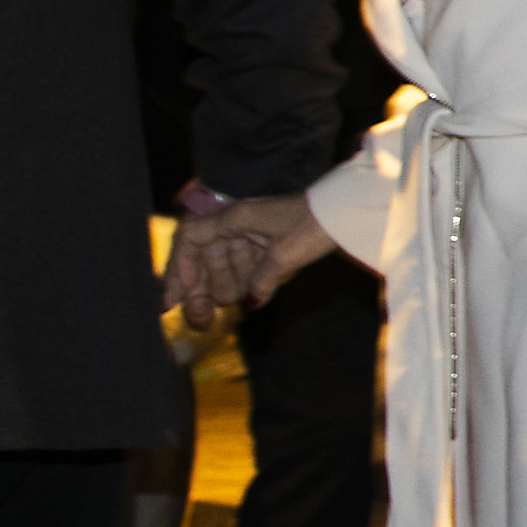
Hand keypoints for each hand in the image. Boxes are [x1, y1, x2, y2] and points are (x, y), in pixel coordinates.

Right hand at [162, 193, 331, 314]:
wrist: (349, 210)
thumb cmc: (317, 224)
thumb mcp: (285, 255)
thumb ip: (261, 280)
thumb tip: (250, 303)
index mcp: (234, 219)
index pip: (189, 239)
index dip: (180, 268)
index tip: (178, 296)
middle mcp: (239, 225)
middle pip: (204, 258)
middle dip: (200, 289)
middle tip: (201, 316)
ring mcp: (254, 236)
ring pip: (226, 266)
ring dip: (224, 288)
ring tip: (225, 305)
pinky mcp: (271, 245)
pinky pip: (250, 268)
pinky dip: (249, 284)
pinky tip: (253, 298)